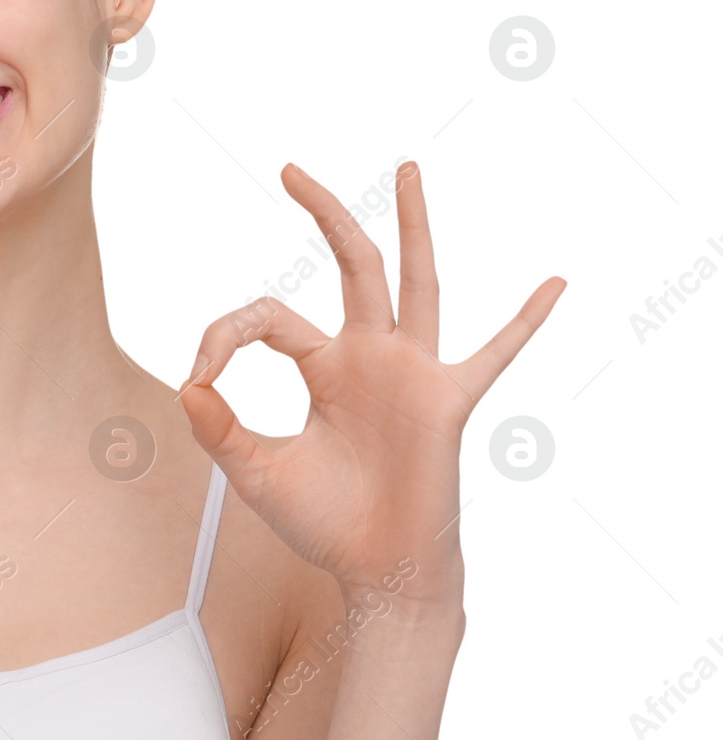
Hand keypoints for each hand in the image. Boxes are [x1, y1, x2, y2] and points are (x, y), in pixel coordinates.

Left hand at [178, 160, 564, 605]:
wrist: (373, 570)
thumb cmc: (321, 522)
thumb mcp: (256, 473)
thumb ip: (218, 429)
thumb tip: (184, 386)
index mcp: (323, 367)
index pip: (269, 318)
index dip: (225, 336)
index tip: (199, 376)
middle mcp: (368, 357)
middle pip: (351, 267)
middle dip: (324, 215)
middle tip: (289, 169)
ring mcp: (411, 373)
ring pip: (414, 283)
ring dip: (411, 227)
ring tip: (406, 169)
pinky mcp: (445, 403)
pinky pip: (494, 356)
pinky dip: (525, 323)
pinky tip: (555, 284)